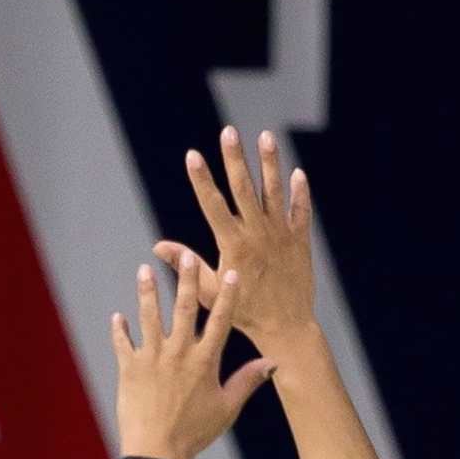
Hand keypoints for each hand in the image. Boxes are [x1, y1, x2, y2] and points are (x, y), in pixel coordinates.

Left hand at [112, 252, 273, 458]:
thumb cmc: (195, 432)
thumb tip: (273, 364)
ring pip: (149, 317)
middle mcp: (178, 353)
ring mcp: (151, 358)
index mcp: (204, 361)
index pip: (220, 321)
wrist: (157, 451)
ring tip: (145, 270)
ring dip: (147, 292)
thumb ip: (247, 381)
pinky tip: (117, 317)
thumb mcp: (227, 408)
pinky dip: (119, 330)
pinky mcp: (129, 369)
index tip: (231, 273)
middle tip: (187, 256)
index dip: (227, 296)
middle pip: (184, 308)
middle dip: (187, 280)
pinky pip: (122, 344)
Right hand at [154, 128, 314, 348]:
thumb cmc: (243, 312)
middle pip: (244, 189)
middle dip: (234, 158)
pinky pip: (301, 211)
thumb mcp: (209, 290)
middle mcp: (258, 234)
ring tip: (266, 137)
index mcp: (233, 244)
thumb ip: (186, 263)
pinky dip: (300, 193)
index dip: (202, 179)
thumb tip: (158, 246)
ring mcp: (281, 235)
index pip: (213, 204)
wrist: (285, 327)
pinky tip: (297, 173)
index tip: (193, 155)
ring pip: (274, 192)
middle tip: (228, 131)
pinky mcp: (300, 241)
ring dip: (270, 163)